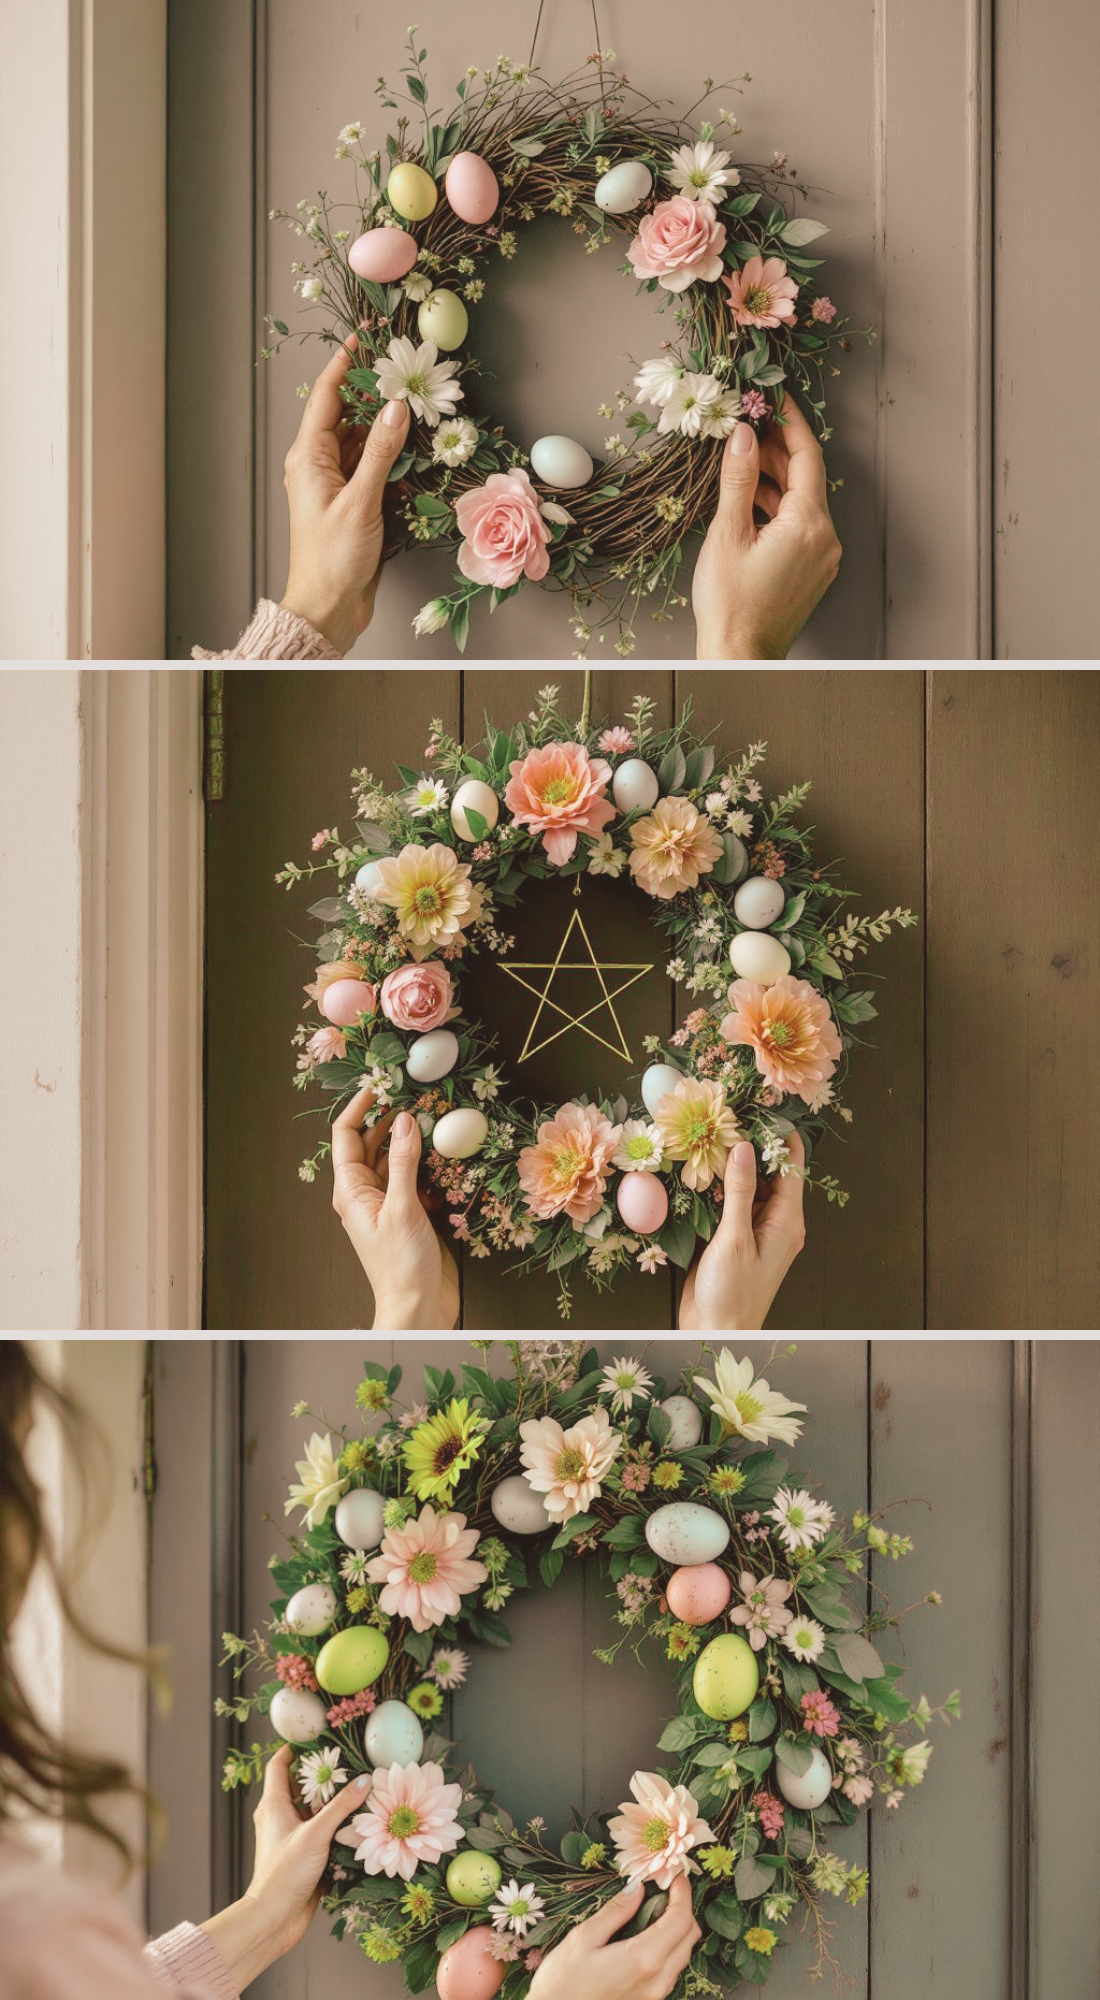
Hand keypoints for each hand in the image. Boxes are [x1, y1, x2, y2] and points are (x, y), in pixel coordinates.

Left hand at [201, 1746, 370, 1985]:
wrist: (274, 1918)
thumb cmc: (285, 1872)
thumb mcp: (316, 1834)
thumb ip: (341, 1806)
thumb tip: (365, 1779)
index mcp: (273, 1804)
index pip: (279, 1765)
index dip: (293, 1748)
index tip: (316, 1736)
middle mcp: (279, 1817)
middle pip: (299, 1785)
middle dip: (321, 1774)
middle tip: (347, 1761)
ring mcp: (291, 1837)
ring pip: (311, 1809)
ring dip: (331, 1801)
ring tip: (357, 1787)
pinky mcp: (302, 1855)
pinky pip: (319, 1831)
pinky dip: (334, 1824)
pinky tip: (356, 1822)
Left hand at [280, 334, 409, 653]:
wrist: (328, 608)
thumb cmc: (332, 560)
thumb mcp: (360, 501)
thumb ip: (380, 452)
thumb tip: (396, 408)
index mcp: (308, 457)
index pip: (326, 396)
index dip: (345, 363)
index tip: (365, 336)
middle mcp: (319, 465)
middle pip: (348, 414)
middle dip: (375, 393)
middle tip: (405, 369)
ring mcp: (337, 484)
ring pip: (364, 440)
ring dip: (388, 426)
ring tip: (417, 406)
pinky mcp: (354, 503)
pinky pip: (374, 467)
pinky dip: (393, 458)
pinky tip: (414, 450)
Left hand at [332, 1091, 459, 1328]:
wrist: (418, 1308)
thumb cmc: (401, 1266)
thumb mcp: (402, 1208)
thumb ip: (403, 1162)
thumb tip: (404, 1120)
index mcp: (351, 1190)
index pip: (346, 1135)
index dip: (360, 1105)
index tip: (381, 1083)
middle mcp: (365, 1193)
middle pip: (372, 1142)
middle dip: (391, 1117)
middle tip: (415, 1094)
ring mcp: (388, 1203)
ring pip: (396, 1159)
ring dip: (413, 1140)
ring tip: (435, 1117)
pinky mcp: (410, 1213)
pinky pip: (415, 1178)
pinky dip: (428, 1165)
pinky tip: (445, 1155)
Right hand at [530, 1877, 701, 1999]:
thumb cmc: (562, 1983)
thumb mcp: (584, 1937)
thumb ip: (616, 1910)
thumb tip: (638, 1887)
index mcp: (643, 1959)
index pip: (680, 1919)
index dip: (682, 1892)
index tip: (674, 1873)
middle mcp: (657, 1980)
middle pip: (690, 1937)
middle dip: (683, 1907)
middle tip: (665, 1888)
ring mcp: (654, 1995)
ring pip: (683, 1955)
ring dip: (677, 1928)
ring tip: (654, 1908)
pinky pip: (670, 1970)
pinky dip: (668, 1947)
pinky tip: (646, 1935)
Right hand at [679, 1134, 806, 1330]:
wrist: (716, 1332)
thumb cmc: (733, 1294)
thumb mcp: (735, 1238)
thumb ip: (740, 1191)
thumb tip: (743, 1147)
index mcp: (788, 1222)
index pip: (792, 1168)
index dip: (781, 1137)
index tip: (764, 1106)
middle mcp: (776, 1222)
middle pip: (769, 1173)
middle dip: (751, 1146)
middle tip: (727, 1117)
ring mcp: (755, 1229)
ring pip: (749, 1186)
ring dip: (732, 1166)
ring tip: (711, 1137)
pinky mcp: (734, 1237)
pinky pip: (732, 1202)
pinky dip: (720, 1186)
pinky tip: (701, 1172)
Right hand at [692, 394, 841, 658]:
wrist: (740, 655)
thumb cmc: (730, 605)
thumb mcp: (727, 534)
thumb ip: (737, 479)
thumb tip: (742, 435)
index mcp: (808, 525)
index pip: (808, 456)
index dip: (791, 422)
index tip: (775, 398)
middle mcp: (825, 538)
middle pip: (805, 477)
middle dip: (776, 449)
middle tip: (745, 426)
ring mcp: (822, 556)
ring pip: (801, 501)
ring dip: (773, 479)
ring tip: (738, 462)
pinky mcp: (812, 570)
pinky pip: (799, 525)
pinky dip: (777, 507)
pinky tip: (748, 501)